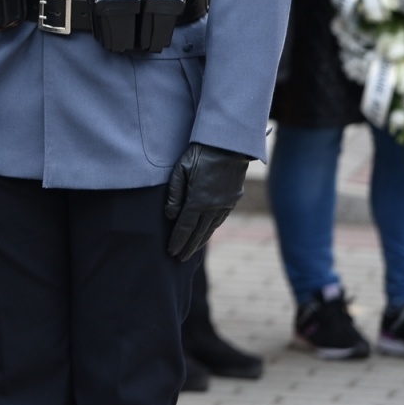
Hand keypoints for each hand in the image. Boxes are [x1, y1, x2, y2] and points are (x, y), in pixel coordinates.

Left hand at [163, 142, 249, 260]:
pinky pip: (219, 220)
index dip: (177, 241)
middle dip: (188, 247)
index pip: (185, 227)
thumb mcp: (180, 169)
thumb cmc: (200, 154)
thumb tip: (170, 216)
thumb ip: (174, 194)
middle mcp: (213, 207)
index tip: (171, 252)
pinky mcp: (233, 201)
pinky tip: (205, 234)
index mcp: (198, 200)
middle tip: (179, 259)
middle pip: (198, 233)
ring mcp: (225, 205)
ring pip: (210, 229)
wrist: (229, 145)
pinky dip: (210, 230)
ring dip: (200, 241)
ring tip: (191, 251)